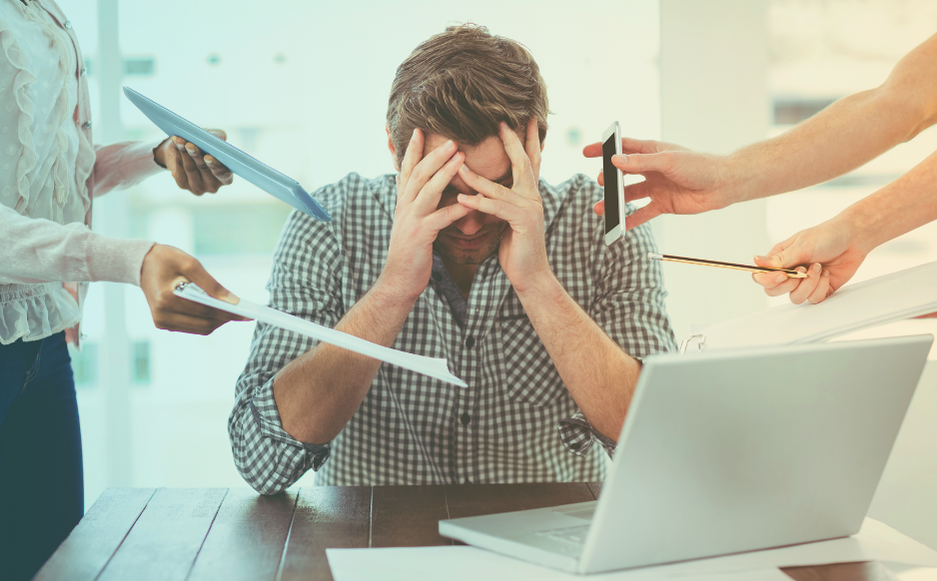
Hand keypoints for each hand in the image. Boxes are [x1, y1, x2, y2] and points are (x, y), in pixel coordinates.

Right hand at [140, 244, 248, 333]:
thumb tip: (233, 301)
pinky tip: (217, 311)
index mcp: (167, 299)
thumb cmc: (167, 259)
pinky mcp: (163, 324)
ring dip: (218, 321)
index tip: (247, 313)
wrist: (141, 264)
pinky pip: (192, 327)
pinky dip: (207, 321)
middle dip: (226, 318)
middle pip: (205, 324)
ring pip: (200, 329)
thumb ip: (212, 284)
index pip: (205, 310)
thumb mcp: (190, 264)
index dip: (229, 312)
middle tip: (244, 313)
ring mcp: (162, 322)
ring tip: (233, 311)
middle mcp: (162, 315)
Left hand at [154, 131, 233, 194]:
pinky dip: (177, 153)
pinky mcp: (183, 184)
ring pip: (190, 168)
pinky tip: (176, 143)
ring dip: (184, 152)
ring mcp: (198, 187)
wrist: (185, 152)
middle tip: (189, 145)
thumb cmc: (204, 145)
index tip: (207, 156)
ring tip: (180, 140)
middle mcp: (213, 186)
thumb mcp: (213, 139)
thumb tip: (218, 138)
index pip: (223, 174)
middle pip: (204, 169)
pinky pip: (180, 168)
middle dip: (196, 155)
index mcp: (225, 177)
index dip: (216, 165)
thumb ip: (219, 137)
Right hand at [380, 129, 471, 300]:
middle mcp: (404, 207)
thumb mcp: (412, 224)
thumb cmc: (410, 253)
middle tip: (452, 138)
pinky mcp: (420, 236)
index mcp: (403, 203)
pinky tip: (471, 202)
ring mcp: (411, 220)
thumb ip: (418, 206)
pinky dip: (457, 209)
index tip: (419, 130)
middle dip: (434, 154)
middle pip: (419, 174)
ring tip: (461, 157)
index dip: (412, 150)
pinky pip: (440, 218)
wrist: (398, 281)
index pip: (407, 170)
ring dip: (445, 172)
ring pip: (428, 190)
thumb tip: (428, 191)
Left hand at [456, 119, 548, 290]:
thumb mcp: (507, 220)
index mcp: (529, 195)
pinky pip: (496, 208)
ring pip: (500, 187)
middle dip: (512, 141)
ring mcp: (531, 209)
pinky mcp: (523, 222)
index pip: (529, 162)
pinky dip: (478, 203)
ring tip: (458, 165)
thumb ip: (500, 202)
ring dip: (476, 177)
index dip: (526, 140)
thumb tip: (484, 189)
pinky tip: (462, 199)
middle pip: (523, 163)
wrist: (530, 275)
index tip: (523, 120)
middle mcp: (533, 198)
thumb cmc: (516, 248)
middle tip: (501, 122)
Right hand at [582, 137, 734, 228]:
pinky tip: (618, 226)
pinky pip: (642, 213)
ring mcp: (656, 187)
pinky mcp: (662, 204)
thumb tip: (615, 161)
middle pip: (622, 174)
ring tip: (600, 209)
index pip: (622, 148)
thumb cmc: (699, 166)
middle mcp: (651, 169)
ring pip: (629, 195)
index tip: (587, 152)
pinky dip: (629, 220)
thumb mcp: (668, 161)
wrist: (721, 185)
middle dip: (608, 179)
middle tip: (601, 182)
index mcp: (652, 152)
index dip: (604, 149)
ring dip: (614, 202)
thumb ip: (641, 162)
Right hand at [751, 217, 867, 304]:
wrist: (853, 239)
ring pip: (795, 297)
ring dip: (809, 284)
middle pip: (774, 291)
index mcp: (779, 259)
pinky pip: (813, 299)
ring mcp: (803, 282)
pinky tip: (826, 273)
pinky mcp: (818, 289)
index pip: (762, 276)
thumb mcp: (802, 246)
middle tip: (802, 272)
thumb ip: (780, 259)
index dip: (769, 280)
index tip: (783, 275)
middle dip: (790, 284)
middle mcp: (789, 272)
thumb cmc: (827, 236)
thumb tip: (756, 261)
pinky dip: (821, 287)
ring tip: (818, 268)